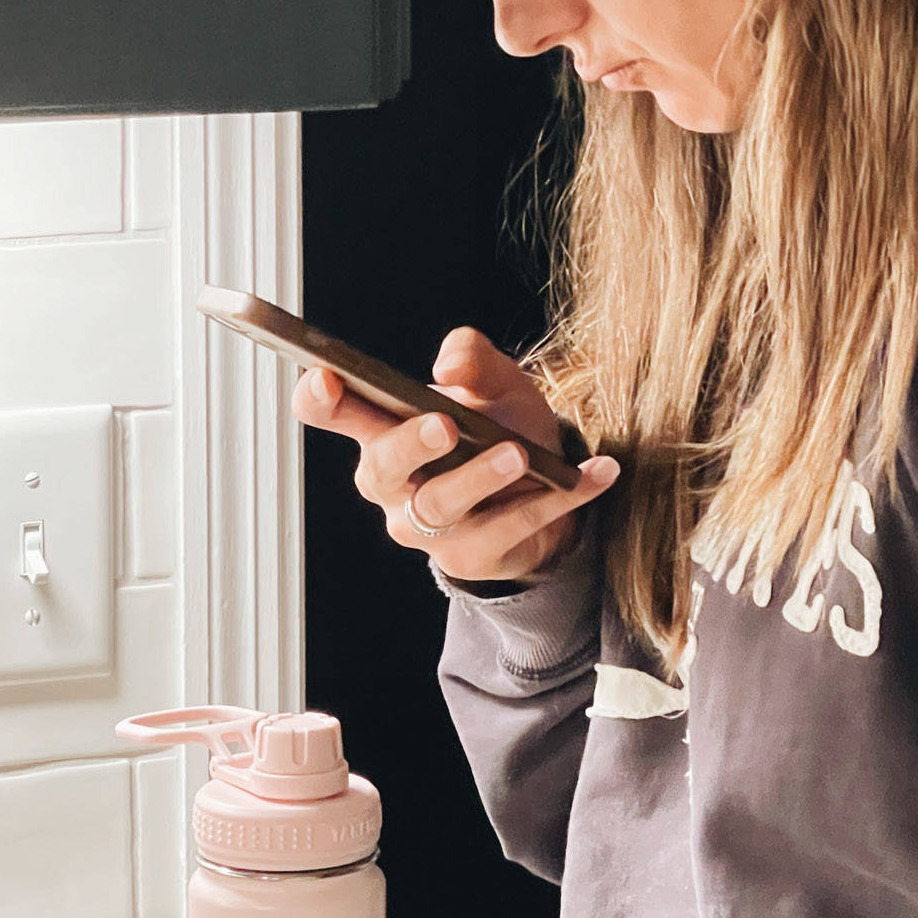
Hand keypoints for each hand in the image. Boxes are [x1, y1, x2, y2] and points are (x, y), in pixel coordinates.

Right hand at [290, 325, 618, 584]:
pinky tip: (597, 473)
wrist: (545, 485)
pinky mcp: (473, 556)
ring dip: (482, 477)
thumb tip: (451, 362)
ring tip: (520, 455)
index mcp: (382, 430)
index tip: (326, 378)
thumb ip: (474, 360)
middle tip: (443, 424)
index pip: (332, 413)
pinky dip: (558, 498)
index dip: (320, 399)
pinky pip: (512, 527)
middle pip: (384, 467)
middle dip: (410, 444)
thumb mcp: (494, 384)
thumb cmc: (500, 425)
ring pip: (443, 506)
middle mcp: (393, 484)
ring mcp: (428, 527)